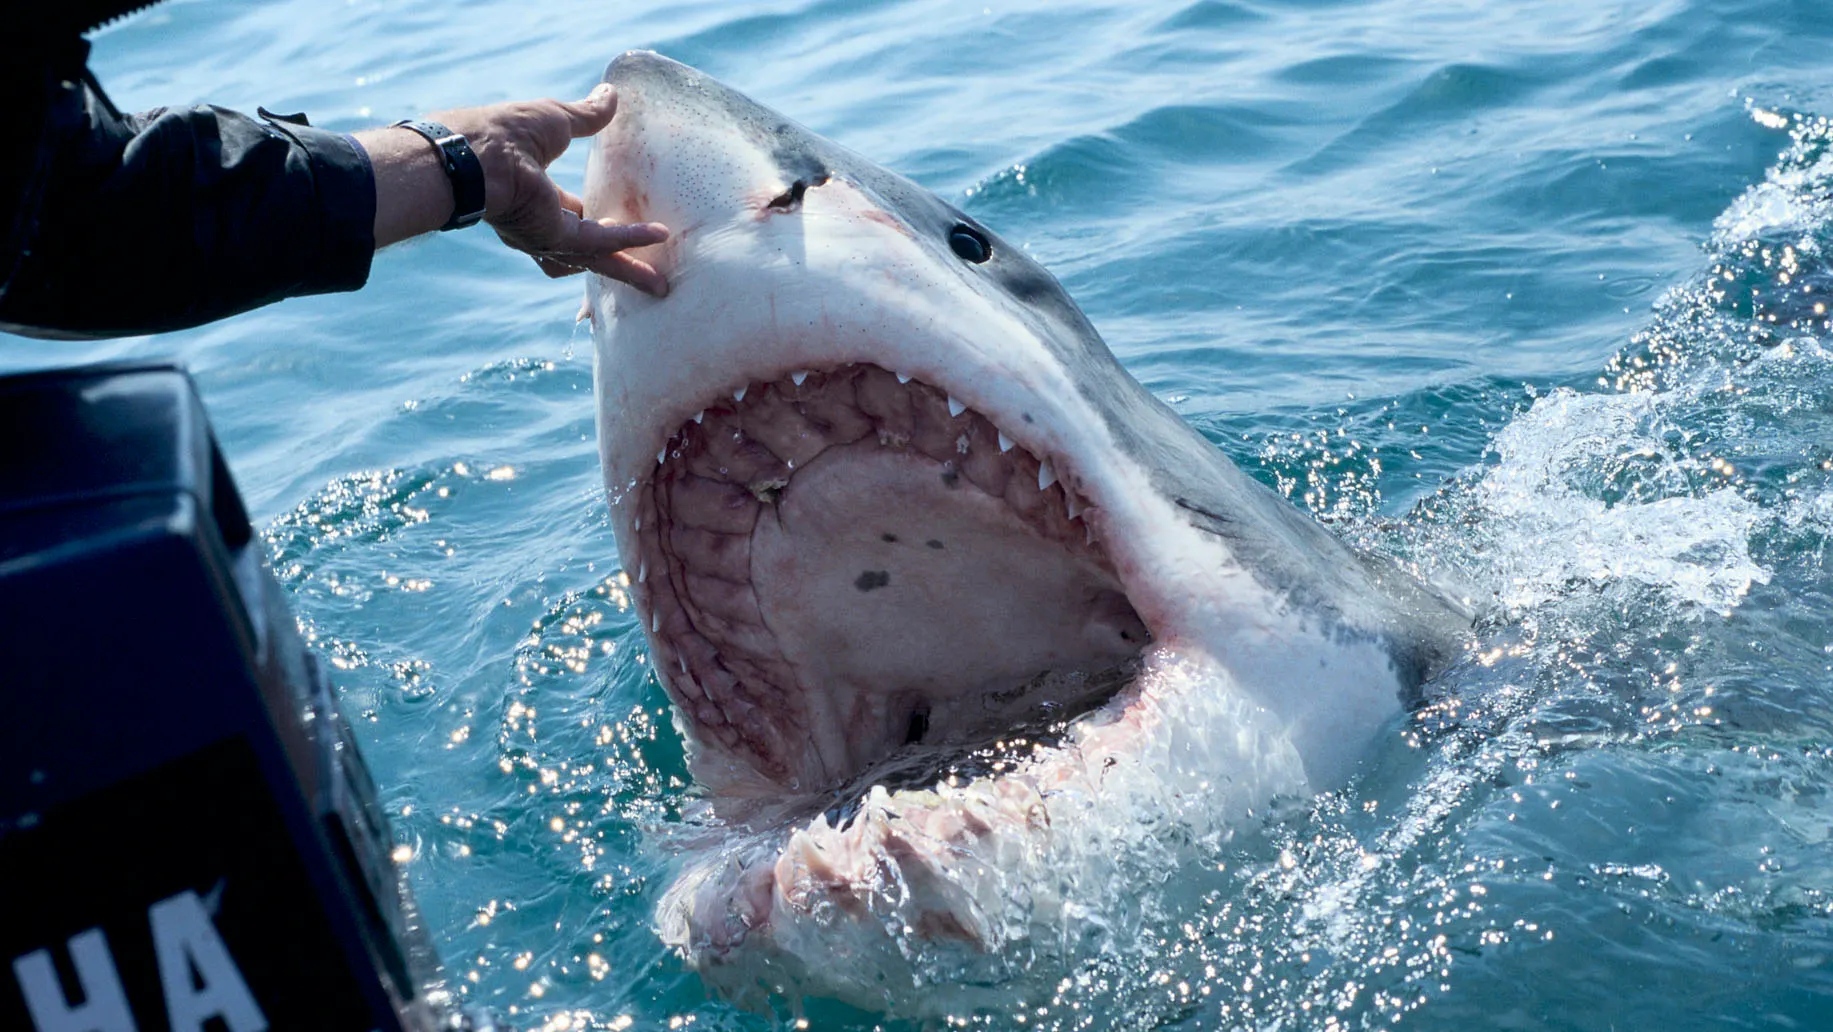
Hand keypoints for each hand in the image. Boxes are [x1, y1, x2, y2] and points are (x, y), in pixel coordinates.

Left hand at [359, 85, 669, 294]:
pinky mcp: (554, 237)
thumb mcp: (556, 120)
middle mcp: (539, 226)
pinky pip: (600, 243)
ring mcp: (546, 236)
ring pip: (597, 260)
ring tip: (659, 285)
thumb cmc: (504, 131)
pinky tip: (658, 234)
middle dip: (620, 265)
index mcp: (535, 198)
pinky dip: (629, 239)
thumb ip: (587, 115)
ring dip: (628, 271)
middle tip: (650, 278)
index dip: (600, 221)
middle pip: (589, 253)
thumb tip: (610, 94)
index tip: (625, 222)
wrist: (478, 150)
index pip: (575, 218)